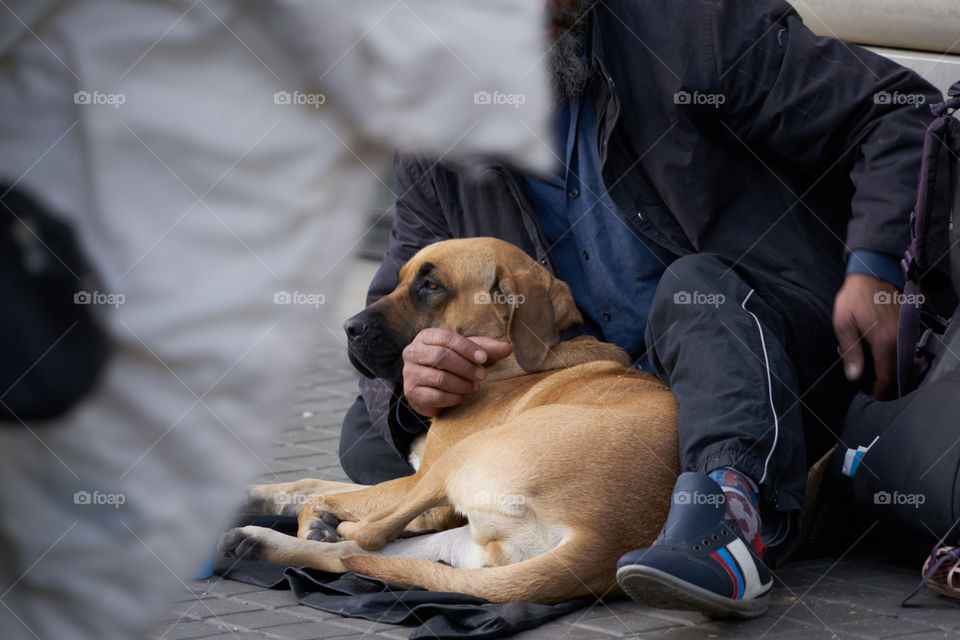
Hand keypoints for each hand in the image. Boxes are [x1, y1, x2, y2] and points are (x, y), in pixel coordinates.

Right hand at [401, 328, 511, 416]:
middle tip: (482, 376)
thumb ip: (487, 349)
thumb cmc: (452, 364)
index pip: (446, 338)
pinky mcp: (411, 393)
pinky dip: (453, 397)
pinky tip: (462, 397)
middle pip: (441, 356)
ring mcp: (409, 374)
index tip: (483, 359)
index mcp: (426, 336)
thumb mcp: (468, 353)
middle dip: (466, 367)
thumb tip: (507, 348)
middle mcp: (412, 352)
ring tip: (474, 387)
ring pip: (439, 378)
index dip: (467, 348)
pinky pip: (435, 396)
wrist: (431, 389)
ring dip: (462, 384)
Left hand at [832, 273, 900, 399]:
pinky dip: (902, 364)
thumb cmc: (854, 299)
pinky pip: (910, 353)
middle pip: (902, 375)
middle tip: (876, 393)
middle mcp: (902, 340)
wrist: (872, 275)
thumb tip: (854, 377)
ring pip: (909, 365)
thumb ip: (851, 353)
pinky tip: (888, 366)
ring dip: (897, 377)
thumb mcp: (844, 325)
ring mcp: (909, 333)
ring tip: (881, 383)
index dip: (880, 392)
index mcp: (886, 342)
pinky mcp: (911, 328)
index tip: (872, 396)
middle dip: (890, 388)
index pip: (888, 377)